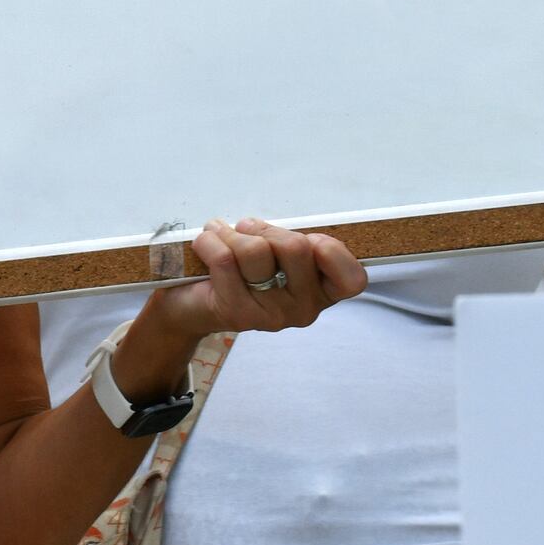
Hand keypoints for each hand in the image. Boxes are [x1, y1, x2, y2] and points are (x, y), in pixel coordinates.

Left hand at [129, 216, 363, 375]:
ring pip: (256, 251)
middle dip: (265, 229)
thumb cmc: (242, 268)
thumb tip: (297, 231)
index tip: (307, 239)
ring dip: (232, 232)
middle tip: (247, 231)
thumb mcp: (277, 251)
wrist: (191, 303)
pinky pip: (225, 259)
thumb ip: (295, 241)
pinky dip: (209, 240)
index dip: (331, 250)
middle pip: (296, 247)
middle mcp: (304, 309)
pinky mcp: (238, 313)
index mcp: (323, 291)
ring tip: (222, 236)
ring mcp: (272, 315)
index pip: (353, 279)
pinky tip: (205, 243)